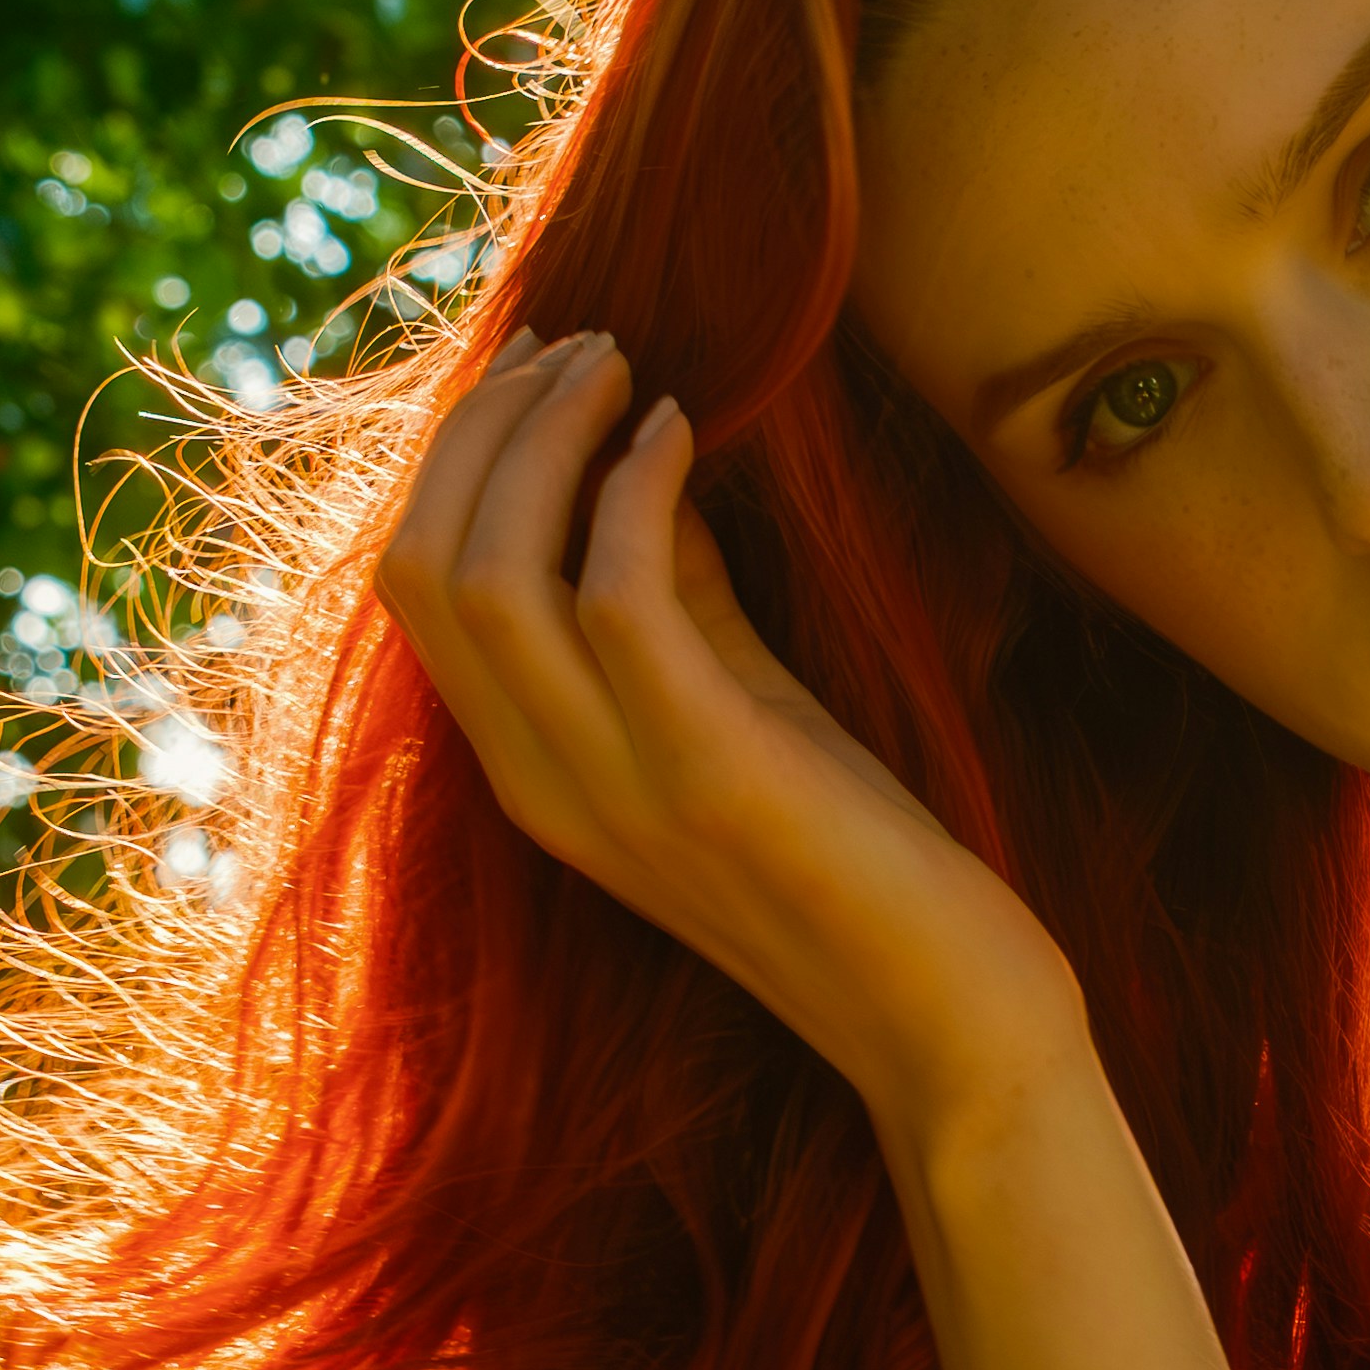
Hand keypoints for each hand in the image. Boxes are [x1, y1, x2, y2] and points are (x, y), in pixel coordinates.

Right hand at [373, 327, 1088, 1141]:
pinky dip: (637, 489)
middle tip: (577, 341)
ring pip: (488, 572)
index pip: (417, 589)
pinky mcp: (710, 775)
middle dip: (485, 427)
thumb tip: (643, 464)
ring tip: (619, 363)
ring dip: (546, 438)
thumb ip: (679, 606)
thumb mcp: (739, 715)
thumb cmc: (859, 866)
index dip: (458, 458)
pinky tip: (684, 431)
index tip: (540, 365)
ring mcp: (615, 788)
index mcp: (534, 774)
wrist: (952, 1028)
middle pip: (424, 565)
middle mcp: (544, 785)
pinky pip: (618, 595)